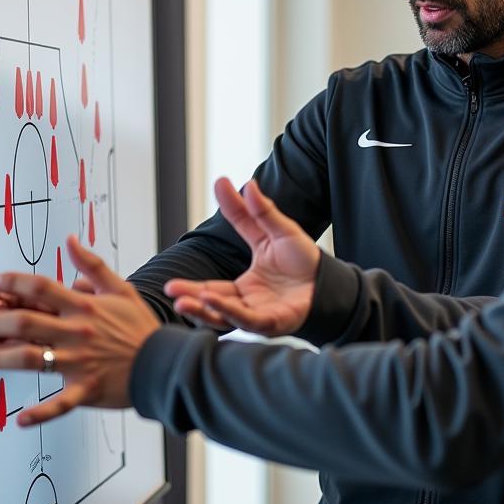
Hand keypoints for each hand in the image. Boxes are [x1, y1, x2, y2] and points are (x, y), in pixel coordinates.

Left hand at [0, 235, 160, 424]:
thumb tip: (70, 240)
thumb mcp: (121, 289)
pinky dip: (40, 413)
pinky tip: (19, 418)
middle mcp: (77, 332)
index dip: (12, 283)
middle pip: (25, 322)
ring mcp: (80, 362)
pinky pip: (60, 403)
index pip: (41, 287)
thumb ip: (92, 265)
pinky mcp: (86, 389)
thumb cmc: (141, 328)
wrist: (165, 363)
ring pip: (29, 358)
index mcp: (84, 306)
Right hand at [164, 177, 319, 335]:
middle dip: (190, 301)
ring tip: (184, 301)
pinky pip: (248, 319)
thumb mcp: (276, 230)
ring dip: (204, 310)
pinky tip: (213, 301)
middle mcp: (248, 304)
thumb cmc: (305, 260)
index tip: (171, 283)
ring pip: (226, 316)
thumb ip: (252, 211)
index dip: (192, 287)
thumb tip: (229, 182)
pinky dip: (229, 311)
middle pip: (213, 306)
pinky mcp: (274, 321)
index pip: (212, 287)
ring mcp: (260, 314)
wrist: (333, 279)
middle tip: (170, 291)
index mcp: (244, 288)